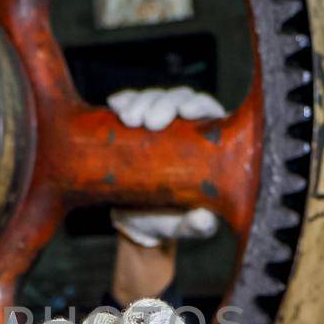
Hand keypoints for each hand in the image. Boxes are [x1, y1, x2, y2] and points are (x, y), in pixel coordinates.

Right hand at [106, 87, 225, 249]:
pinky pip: (129, 104)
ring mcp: (159, 122)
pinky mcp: (133, 124)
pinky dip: (123, 100)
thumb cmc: (172, 220)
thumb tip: (203, 218)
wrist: (138, 221)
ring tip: (128, 119)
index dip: (198, 104)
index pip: (209, 111)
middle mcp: (186, 126)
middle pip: (179, 99)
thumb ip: (198, 225)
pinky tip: (115, 104)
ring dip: (140, 102)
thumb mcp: (186, 225)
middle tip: (148, 122)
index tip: (185, 112)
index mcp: (208, 142)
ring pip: (153, 98)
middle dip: (162, 103)